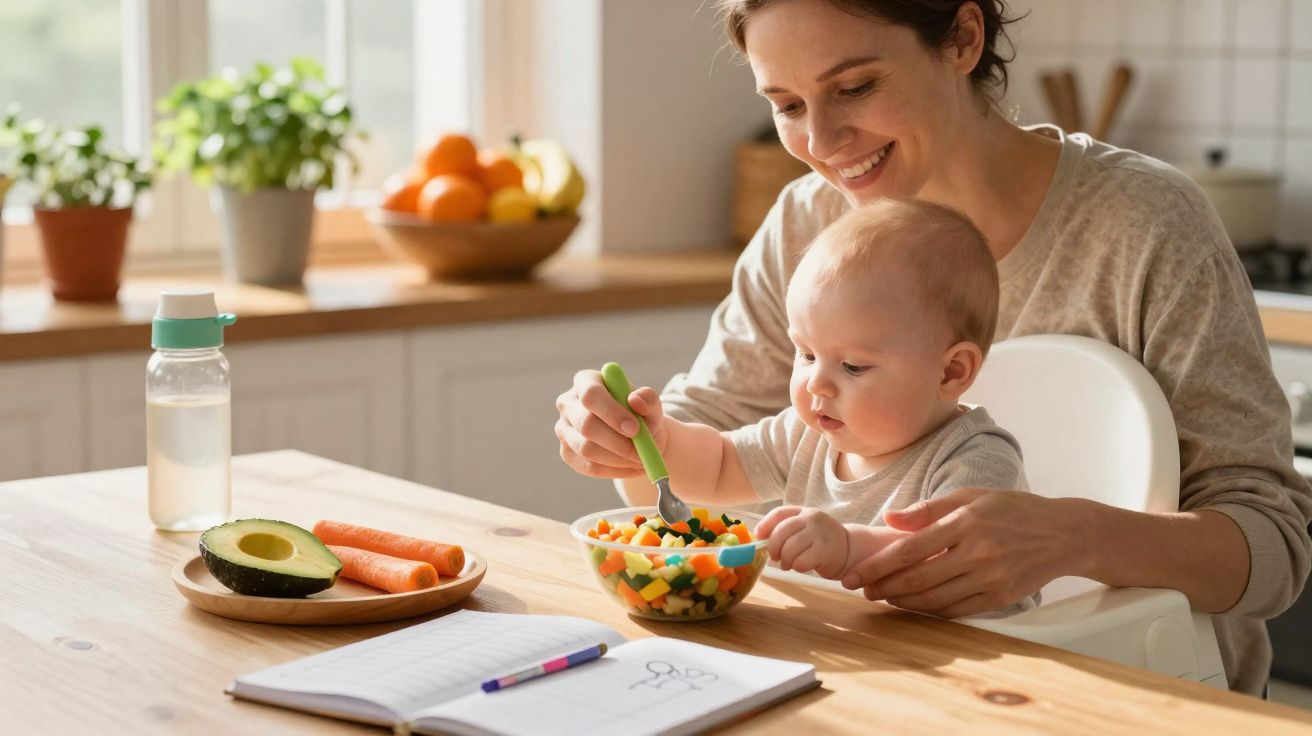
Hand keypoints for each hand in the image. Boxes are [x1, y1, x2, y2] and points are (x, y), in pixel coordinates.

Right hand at [554, 371, 668, 479]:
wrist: (636, 436)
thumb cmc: (641, 414)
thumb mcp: (650, 404)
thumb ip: (648, 399)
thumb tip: (635, 401)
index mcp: (585, 381)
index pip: (591, 394)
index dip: (611, 412)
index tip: (635, 429)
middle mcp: (568, 403)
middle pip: (585, 424)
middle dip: (616, 442)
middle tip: (641, 452)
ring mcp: (563, 429)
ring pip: (586, 448)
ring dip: (618, 459)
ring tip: (641, 460)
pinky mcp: (566, 452)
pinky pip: (588, 466)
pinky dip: (614, 471)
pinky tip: (632, 468)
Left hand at [756, 506, 849, 578]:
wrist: (849, 549)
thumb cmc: (819, 541)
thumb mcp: (804, 529)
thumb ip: (785, 529)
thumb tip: (759, 537)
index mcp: (804, 511)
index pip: (780, 513)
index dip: (765, 525)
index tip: (759, 536)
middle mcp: (812, 519)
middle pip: (781, 532)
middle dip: (773, 547)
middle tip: (775, 557)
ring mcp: (820, 534)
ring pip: (789, 549)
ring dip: (785, 561)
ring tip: (788, 564)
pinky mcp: (826, 551)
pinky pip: (801, 561)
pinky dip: (797, 567)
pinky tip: (801, 566)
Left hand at [840, 488, 1077, 617]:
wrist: (1064, 534)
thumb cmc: (1012, 510)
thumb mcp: (971, 497)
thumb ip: (928, 509)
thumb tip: (888, 519)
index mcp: (966, 522)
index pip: (910, 549)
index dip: (878, 565)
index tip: (856, 574)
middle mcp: (978, 552)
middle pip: (917, 579)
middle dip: (883, 588)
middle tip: (861, 590)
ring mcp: (990, 578)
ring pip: (934, 599)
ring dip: (902, 602)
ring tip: (883, 598)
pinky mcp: (1001, 597)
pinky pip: (957, 610)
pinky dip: (931, 611)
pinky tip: (914, 606)